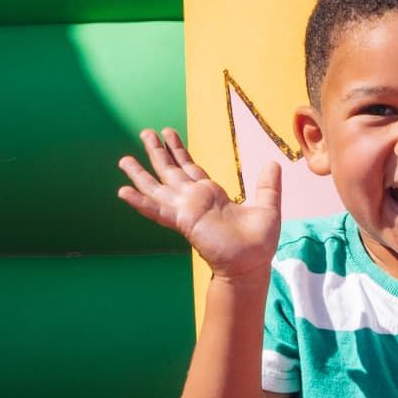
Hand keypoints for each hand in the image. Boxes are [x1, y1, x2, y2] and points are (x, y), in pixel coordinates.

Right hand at [118, 128, 281, 279]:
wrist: (252, 264)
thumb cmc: (258, 243)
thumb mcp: (267, 206)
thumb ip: (268, 185)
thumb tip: (273, 164)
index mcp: (211, 195)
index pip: (190, 167)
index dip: (178, 150)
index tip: (167, 133)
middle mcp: (194, 200)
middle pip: (171, 170)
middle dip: (158, 151)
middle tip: (145, 132)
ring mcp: (186, 210)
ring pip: (158, 187)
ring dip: (141, 174)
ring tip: (124, 159)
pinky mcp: (183, 221)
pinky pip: (157, 209)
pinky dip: (140, 201)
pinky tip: (124, 192)